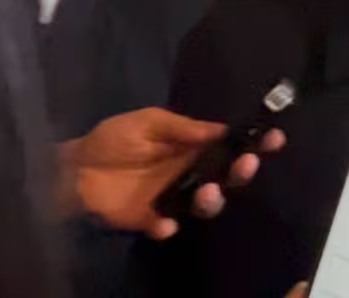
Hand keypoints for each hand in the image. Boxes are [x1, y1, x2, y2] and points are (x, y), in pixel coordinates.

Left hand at [60, 107, 285, 238]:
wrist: (73, 168)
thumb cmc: (112, 139)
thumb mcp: (148, 121)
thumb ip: (183, 128)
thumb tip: (221, 129)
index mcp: (193, 148)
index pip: (231, 146)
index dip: (255, 143)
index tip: (274, 137)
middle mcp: (190, 173)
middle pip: (228, 177)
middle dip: (243, 171)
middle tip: (247, 163)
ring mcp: (173, 198)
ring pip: (207, 204)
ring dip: (213, 199)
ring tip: (206, 192)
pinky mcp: (151, 219)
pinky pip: (168, 226)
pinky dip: (168, 226)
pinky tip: (163, 222)